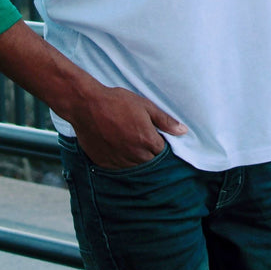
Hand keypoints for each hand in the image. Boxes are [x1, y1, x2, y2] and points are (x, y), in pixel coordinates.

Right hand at [73, 85, 187, 169]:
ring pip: (135, 166)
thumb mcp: (145, 106)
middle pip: (150, 161)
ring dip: (135, 157)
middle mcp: (135, 155)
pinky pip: (119, 168)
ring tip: (128, 141)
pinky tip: (117, 147)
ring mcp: (119, 161)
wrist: (86, 105)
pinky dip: (121, 160)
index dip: (159, 142)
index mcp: (147, 140)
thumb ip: (164, 121)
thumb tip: (183, 131)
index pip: (162, 151)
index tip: (153, 134)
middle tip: (139, 136)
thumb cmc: (117, 102)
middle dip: (149, 151)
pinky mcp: (105, 163)